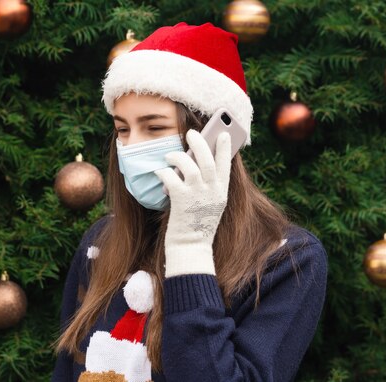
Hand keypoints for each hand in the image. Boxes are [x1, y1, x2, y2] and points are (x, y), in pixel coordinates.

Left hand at [154, 129, 231, 277]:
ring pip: (190, 166)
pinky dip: (164, 172)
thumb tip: (196, 164)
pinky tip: (159, 172)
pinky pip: (171, 178)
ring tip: (169, 155)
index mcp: (221, 193)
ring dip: (178, 156)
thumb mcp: (210, 205)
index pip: (226, 165)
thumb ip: (208, 187)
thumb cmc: (197, 226)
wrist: (191, 248)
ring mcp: (197, 196)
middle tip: (191, 133)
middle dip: (200, 143)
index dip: (224, 147)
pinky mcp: (181, 201)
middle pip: (208, 160)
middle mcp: (212, 192)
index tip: (222, 134)